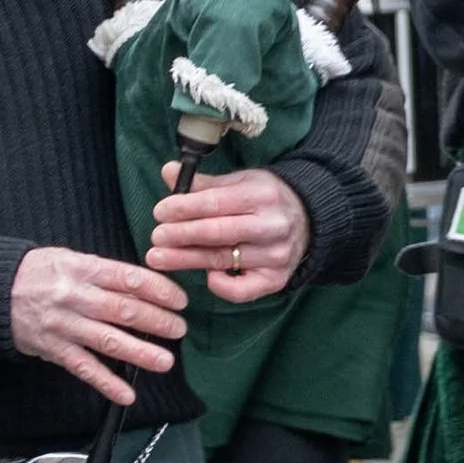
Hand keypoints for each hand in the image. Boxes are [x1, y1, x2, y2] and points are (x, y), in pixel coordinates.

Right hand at [10, 247, 186, 404]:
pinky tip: (127, 394)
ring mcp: (64, 325)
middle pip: (124, 310)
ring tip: (165, 361)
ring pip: (108, 341)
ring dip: (140, 353)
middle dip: (158, 322)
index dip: (159, 290)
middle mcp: (76, 297)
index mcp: (83, 268)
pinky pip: (85, 368)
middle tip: (179, 329)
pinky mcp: (53, 350)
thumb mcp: (71, 259)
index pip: (129, 279)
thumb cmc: (37, 272)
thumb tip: (144, 286)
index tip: (179, 300)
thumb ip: (104, 272)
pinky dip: (107, 383)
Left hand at [146, 165, 312, 301]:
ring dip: (186, 260)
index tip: (159, 212)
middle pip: (217, 233)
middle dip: (181, 235)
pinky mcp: (276, 280)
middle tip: (155, 237)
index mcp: (262, 195)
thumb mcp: (240, 182)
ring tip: (158, 257)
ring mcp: (275, 255)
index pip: (216, 203)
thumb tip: (167, 171)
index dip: (184, 208)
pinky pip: (242, 291)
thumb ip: (203, 183)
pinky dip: (220, 285)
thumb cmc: (264, 199)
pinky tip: (206, 276)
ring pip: (222, 260)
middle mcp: (272, 226)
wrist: (308, 220)